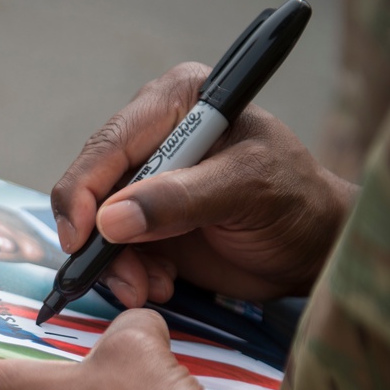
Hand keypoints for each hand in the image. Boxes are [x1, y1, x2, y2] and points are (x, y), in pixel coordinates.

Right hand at [51, 62, 357, 307]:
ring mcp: (145, 181)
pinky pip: (112, 249)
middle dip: (101, 238)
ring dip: (117, 264)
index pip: (109, 144)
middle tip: (125, 279)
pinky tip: (160, 284)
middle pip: (93, 185)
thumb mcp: (246, 190)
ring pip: (97, 224)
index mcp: (177, 102)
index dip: (83, 191)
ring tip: (151, 288)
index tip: (79, 238)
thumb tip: (110, 220)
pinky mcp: (143, 220)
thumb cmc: (294, 202)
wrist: (311, 249)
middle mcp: (152, 135)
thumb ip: (179, 200)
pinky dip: (128, 273)